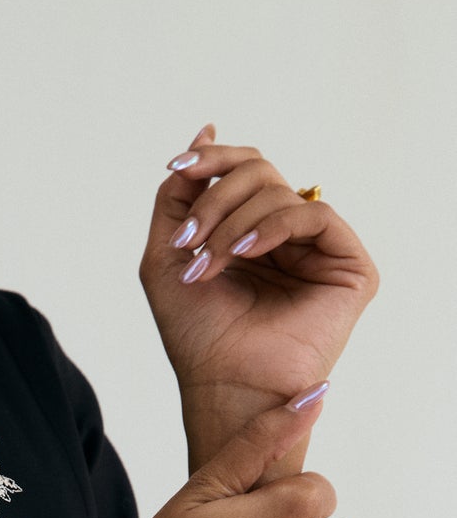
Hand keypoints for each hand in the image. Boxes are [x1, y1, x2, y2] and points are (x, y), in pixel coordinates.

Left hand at [140, 123, 379, 469]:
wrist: (223, 386)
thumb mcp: (167, 254)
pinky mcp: (350, 267)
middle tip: (188, 239)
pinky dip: (273, 225)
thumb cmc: (196, 335)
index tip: (178, 168)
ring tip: (210, 262)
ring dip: (232, 221)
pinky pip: (314, 214)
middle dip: (215, 198)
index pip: (242, 170)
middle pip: (260, 171)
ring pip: (281, 191)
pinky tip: (246, 251)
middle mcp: (288, 237)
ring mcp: (320, 250)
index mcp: (252, 231)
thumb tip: (205, 131)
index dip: (211, 160)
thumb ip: (178, 195)